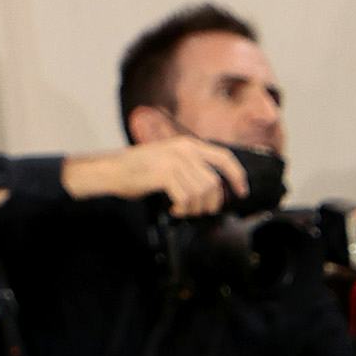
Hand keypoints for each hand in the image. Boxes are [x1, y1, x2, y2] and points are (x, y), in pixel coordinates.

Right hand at [62, 134, 243, 216]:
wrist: (113, 171)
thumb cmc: (140, 171)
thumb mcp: (170, 161)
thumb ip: (191, 168)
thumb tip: (214, 189)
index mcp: (188, 144)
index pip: (224, 157)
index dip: (237, 176)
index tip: (242, 192)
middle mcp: (183, 149)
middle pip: (213, 183)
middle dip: (210, 203)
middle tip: (196, 210)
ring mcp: (173, 160)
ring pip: (202, 192)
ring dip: (195, 208)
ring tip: (182, 209)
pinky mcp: (164, 173)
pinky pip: (187, 198)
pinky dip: (183, 209)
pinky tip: (174, 208)